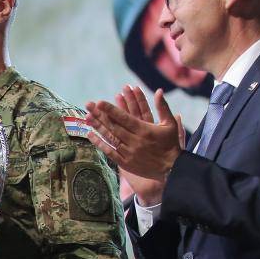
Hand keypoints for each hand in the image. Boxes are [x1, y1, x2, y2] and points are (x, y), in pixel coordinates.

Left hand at [84, 86, 184, 206]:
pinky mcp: (126, 163)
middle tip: (88, 106)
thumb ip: (162, 107)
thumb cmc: (171, 144)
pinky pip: (110, 152)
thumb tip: (159, 90)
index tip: (100, 102)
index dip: (111, 110)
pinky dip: (100, 144)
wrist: (172, 168)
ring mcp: (129, 152)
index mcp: (144, 130)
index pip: (124, 118)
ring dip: (97, 127)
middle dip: (100, 115)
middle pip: (113, 126)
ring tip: (86, 118)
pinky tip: (91, 135)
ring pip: (110, 138)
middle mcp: (135, 141)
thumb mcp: (170, 123)